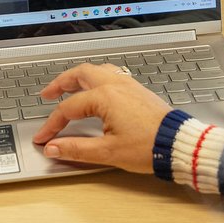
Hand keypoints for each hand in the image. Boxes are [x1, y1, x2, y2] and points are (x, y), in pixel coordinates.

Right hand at [31, 64, 171, 172]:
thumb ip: (76, 149)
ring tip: (69, 86)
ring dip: (79, 77)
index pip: (68, 108)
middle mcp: (116, 85)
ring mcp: (128, 85)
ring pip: (97, 70)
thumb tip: (53, 148)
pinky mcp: (137, 91)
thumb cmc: (149, 146)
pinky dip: (96, 78)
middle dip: (60, 83)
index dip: (52, 124)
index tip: (44, 138)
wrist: (179, 144)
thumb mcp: (108, 152)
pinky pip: (112, 75)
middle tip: (47, 94)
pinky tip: (96, 89)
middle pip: (80, 74)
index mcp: (105, 97)